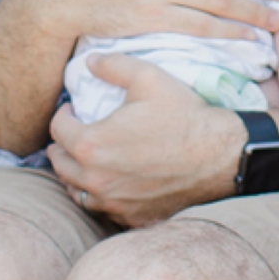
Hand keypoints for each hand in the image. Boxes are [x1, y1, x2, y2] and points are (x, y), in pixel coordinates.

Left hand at [47, 63, 242, 226]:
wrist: (221, 156)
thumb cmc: (184, 116)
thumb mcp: (148, 77)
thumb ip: (113, 66)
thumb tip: (89, 62)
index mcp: (91, 145)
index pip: (57, 130)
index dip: (63, 115)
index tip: (72, 111)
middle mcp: (95, 180)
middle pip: (60, 164)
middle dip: (64, 146)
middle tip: (74, 134)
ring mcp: (114, 203)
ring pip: (76, 191)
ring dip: (76, 174)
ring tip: (87, 160)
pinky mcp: (133, 217)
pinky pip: (104, 209)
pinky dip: (101, 195)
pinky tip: (112, 182)